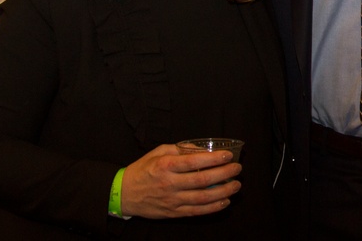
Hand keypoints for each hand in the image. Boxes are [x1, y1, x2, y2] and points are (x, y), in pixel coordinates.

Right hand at [119, 144, 241, 218]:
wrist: (124, 193)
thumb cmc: (144, 169)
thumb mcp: (159, 152)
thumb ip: (180, 149)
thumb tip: (203, 149)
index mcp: (166, 166)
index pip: (194, 162)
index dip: (214, 159)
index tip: (228, 155)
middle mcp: (169, 184)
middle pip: (202, 180)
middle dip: (224, 174)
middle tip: (237, 168)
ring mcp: (172, 200)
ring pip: (202, 198)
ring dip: (223, 191)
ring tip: (236, 185)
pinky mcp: (173, 213)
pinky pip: (196, 211)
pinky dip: (213, 207)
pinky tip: (225, 201)